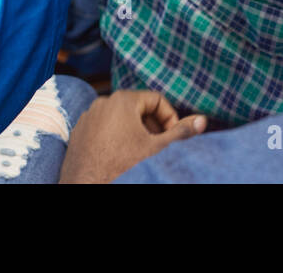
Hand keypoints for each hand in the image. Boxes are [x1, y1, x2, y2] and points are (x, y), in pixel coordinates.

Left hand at [60, 91, 206, 183]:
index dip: (169, 118)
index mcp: (124, 99)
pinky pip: (103, 127)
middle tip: (157, 146)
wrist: (89, 184)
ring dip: (134, 132)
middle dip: (152, 126)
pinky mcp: (80, 130)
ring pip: (120, 118)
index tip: (171, 137)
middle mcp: (104, 101)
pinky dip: (115, 136)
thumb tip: (202, 120)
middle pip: (138, 107)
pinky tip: (119, 156)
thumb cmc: (123, 165)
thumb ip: (181, 132)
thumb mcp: (157, 148)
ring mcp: (89, 115)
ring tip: (139, 153)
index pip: (157, 100)